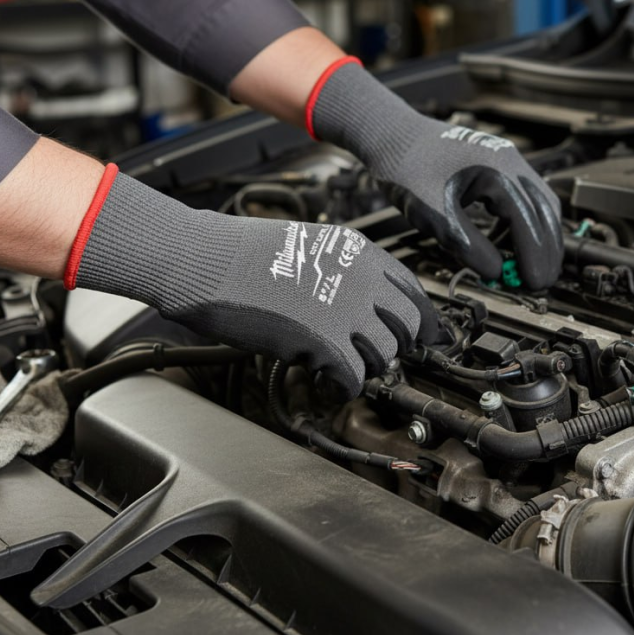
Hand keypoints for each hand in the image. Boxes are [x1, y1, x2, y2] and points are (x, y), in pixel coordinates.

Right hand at [69, 170, 438, 398]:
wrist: (205, 259)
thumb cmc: (238, 253)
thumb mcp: (305, 246)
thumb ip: (338, 270)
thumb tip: (355, 301)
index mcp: (357, 251)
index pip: (412, 288)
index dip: (423, 318)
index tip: (428, 336)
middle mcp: (361, 278)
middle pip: (409, 325)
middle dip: (399, 346)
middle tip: (381, 358)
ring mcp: (346, 309)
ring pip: (386, 354)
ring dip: (369, 367)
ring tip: (345, 368)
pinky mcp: (324, 341)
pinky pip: (355, 378)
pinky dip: (344, 388)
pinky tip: (328, 384)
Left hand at [308, 59, 562, 289]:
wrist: (392, 135)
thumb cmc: (407, 171)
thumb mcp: (434, 216)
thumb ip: (467, 246)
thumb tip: (495, 273)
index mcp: (497, 172)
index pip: (528, 220)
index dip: (535, 256)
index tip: (535, 285)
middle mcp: (510, 162)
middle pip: (544, 212)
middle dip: (545, 250)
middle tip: (540, 284)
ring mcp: (507, 160)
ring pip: (538, 203)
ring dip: (537, 237)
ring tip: (524, 269)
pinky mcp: (499, 164)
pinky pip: (523, 197)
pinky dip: (522, 223)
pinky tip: (506, 243)